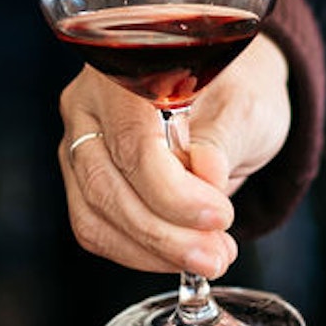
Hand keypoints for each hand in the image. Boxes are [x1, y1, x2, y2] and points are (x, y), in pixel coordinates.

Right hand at [57, 34, 291, 277]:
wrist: (226, 97)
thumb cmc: (236, 91)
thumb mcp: (247, 107)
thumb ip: (223, 140)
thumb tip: (207, 175)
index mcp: (126, 67)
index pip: (133, 141)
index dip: (173, 192)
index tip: (218, 217)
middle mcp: (88, 102)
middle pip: (104, 182)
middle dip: (163, 233)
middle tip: (215, 255)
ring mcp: (78, 141)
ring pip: (93, 213)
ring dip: (151, 249)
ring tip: (208, 258)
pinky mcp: (82, 178)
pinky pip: (95, 227)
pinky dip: (137, 252)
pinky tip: (178, 253)